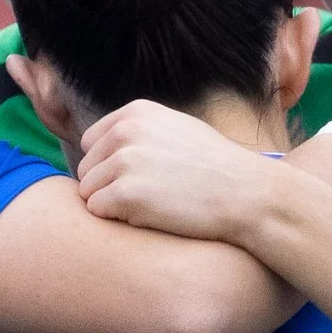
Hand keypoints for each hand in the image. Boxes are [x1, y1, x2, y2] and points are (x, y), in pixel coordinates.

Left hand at [74, 100, 283, 243]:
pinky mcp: (125, 194)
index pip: (91, 143)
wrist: (245, 193)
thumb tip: (105, 147)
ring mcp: (124, 162)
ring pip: (88, 192)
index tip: (135, 179)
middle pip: (87, 169)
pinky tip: (149, 217)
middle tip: (146, 197)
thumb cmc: (216, 167)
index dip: (108, 166)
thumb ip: (141, 132)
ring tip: (149, 206)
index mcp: (136, 113)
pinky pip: (97, 211)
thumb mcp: (177, 129)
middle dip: (107, 187)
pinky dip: (117, 219)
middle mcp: (125, 132)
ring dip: (111, 205)